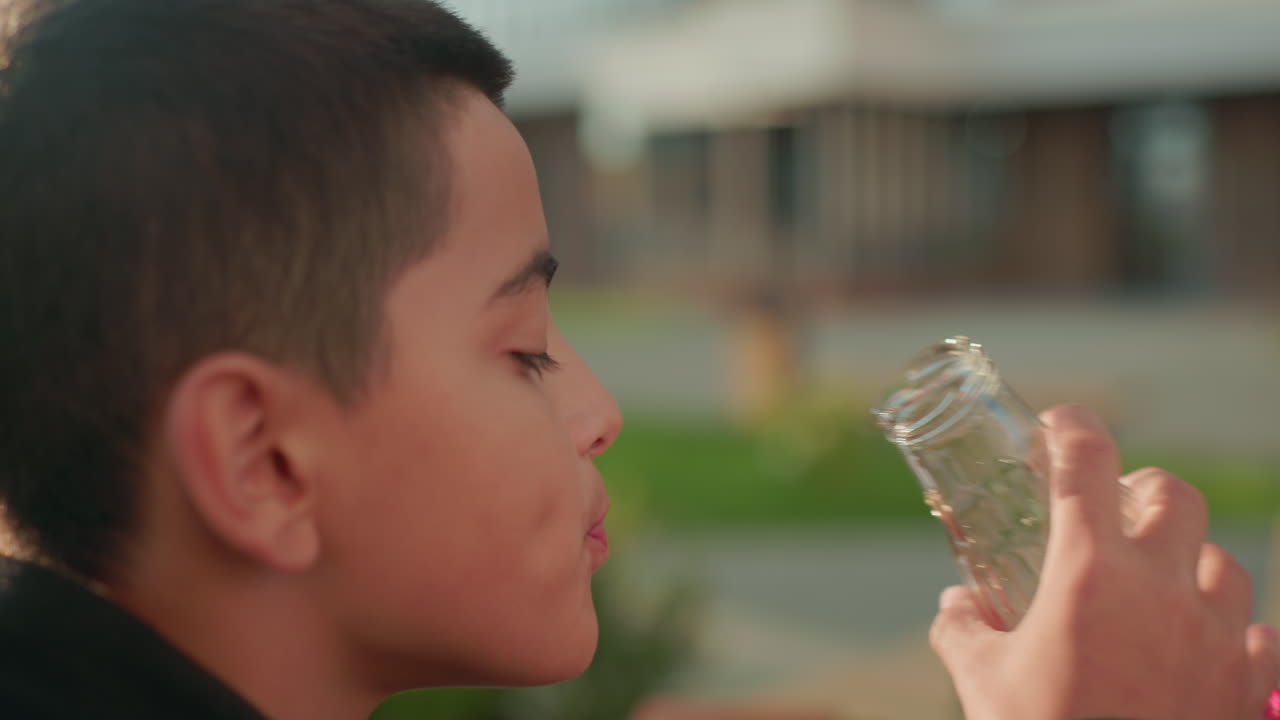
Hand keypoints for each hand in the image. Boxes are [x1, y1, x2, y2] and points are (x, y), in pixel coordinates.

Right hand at [929, 405, 1279, 719]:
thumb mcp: (982, 683)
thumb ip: (963, 629)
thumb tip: (956, 603)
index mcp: (1089, 574)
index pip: (1087, 461)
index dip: (1073, 427)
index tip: (1059, 423)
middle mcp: (1162, 590)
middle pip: (1175, 496)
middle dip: (1144, 490)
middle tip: (1117, 510)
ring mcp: (1216, 637)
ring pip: (1227, 562)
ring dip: (1193, 560)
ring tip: (1164, 582)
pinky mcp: (1249, 687)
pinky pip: (1263, 637)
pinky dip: (1238, 631)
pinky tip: (1211, 646)